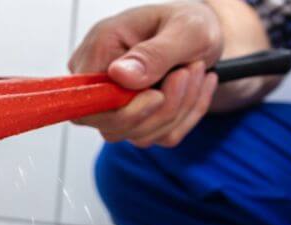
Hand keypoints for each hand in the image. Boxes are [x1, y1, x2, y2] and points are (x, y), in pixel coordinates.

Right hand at [69, 1, 223, 147]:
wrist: (204, 34)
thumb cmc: (191, 23)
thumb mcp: (185, 28)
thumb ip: (153, 54)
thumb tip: (119, 76)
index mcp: (98, 51)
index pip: (86, 104)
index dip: (122, 111)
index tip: (157, 95)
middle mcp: (98, 81)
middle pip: (112, 126)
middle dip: (162, 108)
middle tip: (190, 71)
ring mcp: (113, 104)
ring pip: (138, 134)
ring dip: (179, 110)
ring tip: (196, 71)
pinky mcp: (133, 119)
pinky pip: (157, 136)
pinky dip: (185, 117)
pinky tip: (195, 87)